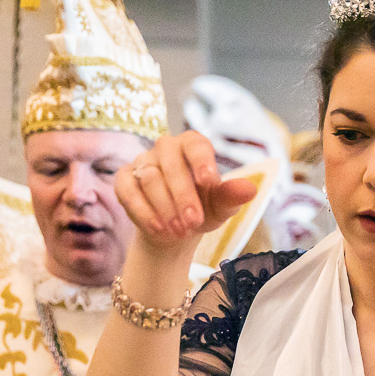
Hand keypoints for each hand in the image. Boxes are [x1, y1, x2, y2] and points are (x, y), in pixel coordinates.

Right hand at [114, 130, 257, 248]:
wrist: (177, 228)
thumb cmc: (204, 209)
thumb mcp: (221, 206)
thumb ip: (232, 196)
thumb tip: (250, 189)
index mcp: (193, 145)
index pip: (196, 144)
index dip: (201, 161)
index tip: (209, 182)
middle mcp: (166, 148)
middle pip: (170, 164)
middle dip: (183, 196)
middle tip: (193, 222)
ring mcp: (142, 161)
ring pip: (149, 178)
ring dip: (165, 207)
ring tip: (179, 231)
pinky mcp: (124, 179)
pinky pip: (127, 190)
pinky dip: (142, 211)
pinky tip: (157, 228)